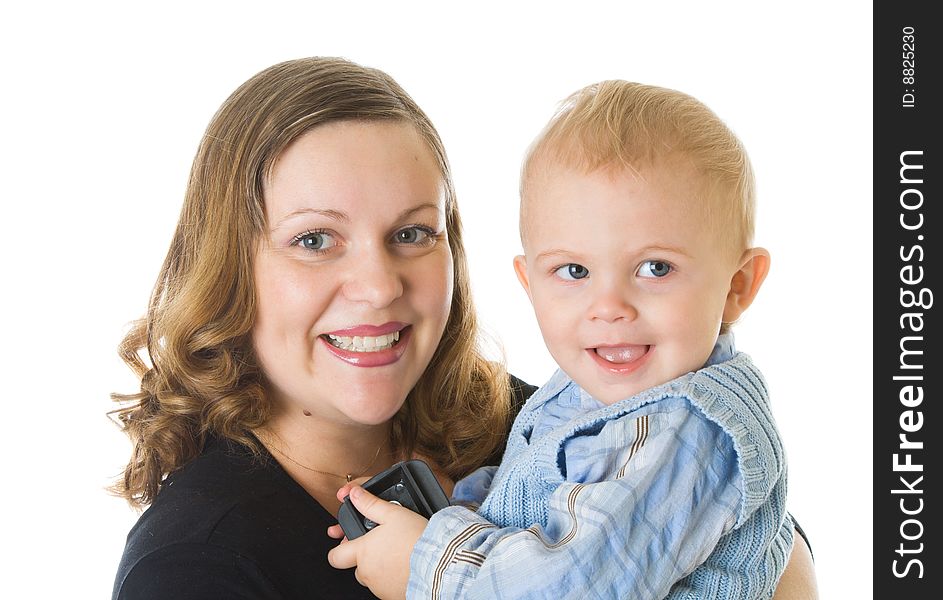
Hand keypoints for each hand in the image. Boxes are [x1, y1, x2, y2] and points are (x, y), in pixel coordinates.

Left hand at [327, 485, 427, 599]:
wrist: (440, 564)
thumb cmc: (417, 539)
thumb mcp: (394, 514)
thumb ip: (370, 504)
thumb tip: (355, 494)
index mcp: (363, 552)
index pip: (335, 556)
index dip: (339, 549)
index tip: (347, 544)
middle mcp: (367, 572)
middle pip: (357, 566)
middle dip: (366, 557)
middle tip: (382, 546)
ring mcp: (379, 587)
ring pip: (372, 577)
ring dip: (380, 568)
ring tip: (398, 554)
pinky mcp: (392, 596)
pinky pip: (387, 587)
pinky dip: (392, 578)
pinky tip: (405, 567)